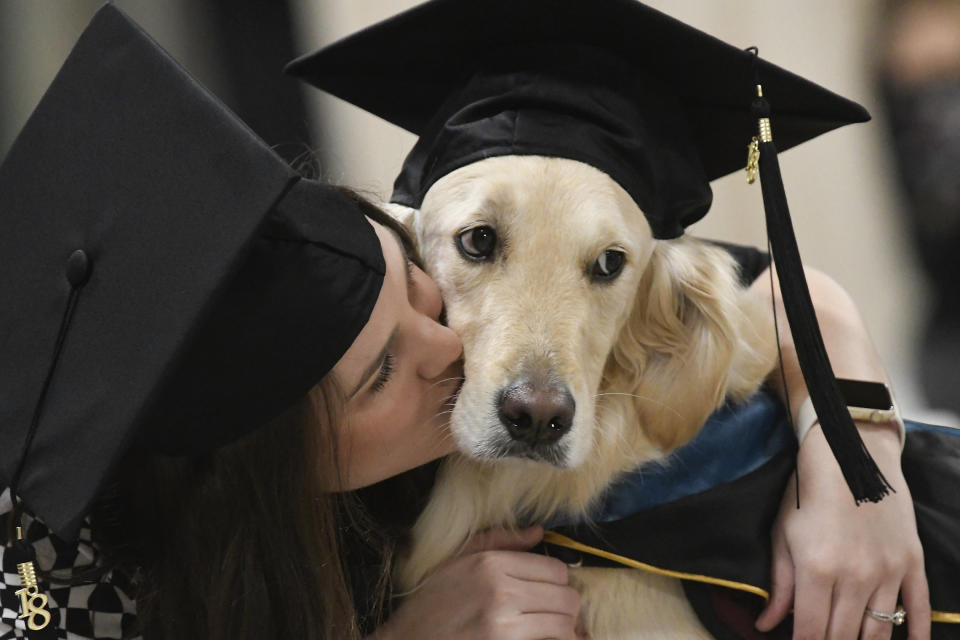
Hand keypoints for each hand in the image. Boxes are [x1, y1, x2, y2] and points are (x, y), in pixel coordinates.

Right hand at [373, 526, 586, 639]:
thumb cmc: (430, 603)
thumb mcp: (457, 560)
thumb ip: (499, 540)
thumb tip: (539, 532)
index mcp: (490, 564)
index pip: (555, 569)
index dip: (559, 583)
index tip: (550, 592)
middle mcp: (501, 591)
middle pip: (566, 597)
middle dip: (565, 608)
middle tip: (553, 615)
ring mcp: (504, 624)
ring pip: (564, 624)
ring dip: (563, 630)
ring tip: (549, 630)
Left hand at [755, 424, 929, 638]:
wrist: (849, 453)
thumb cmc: (806, 492)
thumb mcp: (782, 536)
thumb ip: (780, 586)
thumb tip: (765, 626)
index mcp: (817, 570)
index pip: (810, 632)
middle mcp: (855, 576)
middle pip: (843, 636)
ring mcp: (888, 570)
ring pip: (878, 631)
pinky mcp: (911, 562)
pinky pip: (920, 609)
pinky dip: (915, 634)